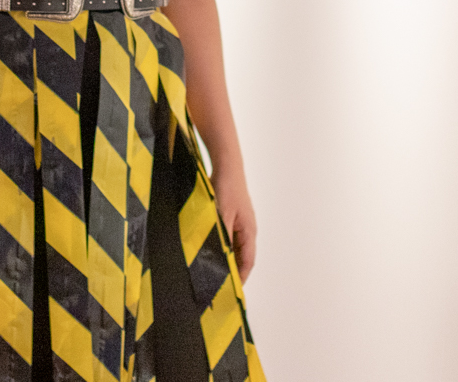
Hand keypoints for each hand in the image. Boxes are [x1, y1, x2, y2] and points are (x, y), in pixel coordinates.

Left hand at [211, 163, 256, 281]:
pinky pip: (227, 236)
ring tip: (210, 271)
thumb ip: (221, 240)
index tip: (231, 292)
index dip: (241, 278)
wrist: (226, 165)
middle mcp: (247, 229)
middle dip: (232, 271)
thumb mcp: (222, 218)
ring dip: (225, 258)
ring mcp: (239, 221)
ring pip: (233, 246)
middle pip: (241, 256)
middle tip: (217, 285)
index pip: (247, 262)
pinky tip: (208, 248)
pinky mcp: (231, 214)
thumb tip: (218, 262)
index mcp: (249, 232)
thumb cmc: (226, 190)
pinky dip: (220, 246)